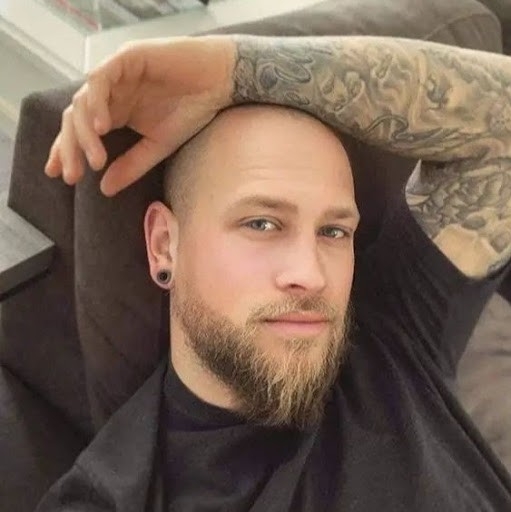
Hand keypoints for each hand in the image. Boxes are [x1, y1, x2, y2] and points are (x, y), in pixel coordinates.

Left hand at [45, 36, 234, 195]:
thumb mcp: (159, 146)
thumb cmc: (191, 110)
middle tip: (73, 177)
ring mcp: (115, 74)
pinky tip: (104, 127)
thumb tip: (105, 190)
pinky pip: (101, 79)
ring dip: (84, 133)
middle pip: (75, 119)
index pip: (81, 131)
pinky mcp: (126, 58)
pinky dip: (98, 102)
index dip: (67, 152)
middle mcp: (110, 93)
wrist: (219, 81)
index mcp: (115, 111)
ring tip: (95, 161)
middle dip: (69, 149)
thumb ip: (131, 165)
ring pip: (83, 101)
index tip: (62, 177)